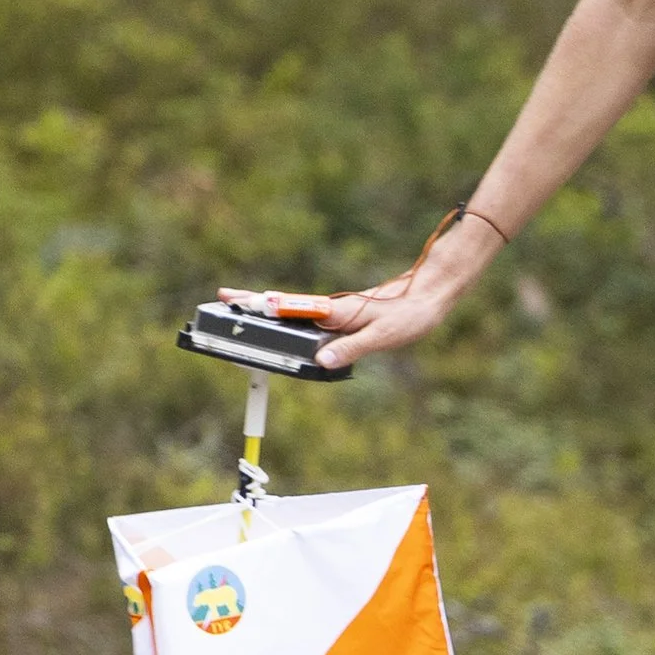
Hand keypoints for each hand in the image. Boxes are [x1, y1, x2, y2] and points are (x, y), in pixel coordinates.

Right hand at [220, 217, 497, 372]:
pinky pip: (308, 316)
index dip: (261, 307)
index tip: (234, 302)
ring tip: (239, 310)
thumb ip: (352, 347)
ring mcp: (336, 311)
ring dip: (266, 308)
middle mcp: (332, 308)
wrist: (432, 293)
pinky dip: (287, 316)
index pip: (291, 308)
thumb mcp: (384, 336)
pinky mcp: (344, 315)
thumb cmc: (412, 315)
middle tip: (222, 299)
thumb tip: (321, 361)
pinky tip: (283, 325)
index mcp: (336, 312)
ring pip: (294, 309)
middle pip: (284, 305)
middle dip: (252, 302)